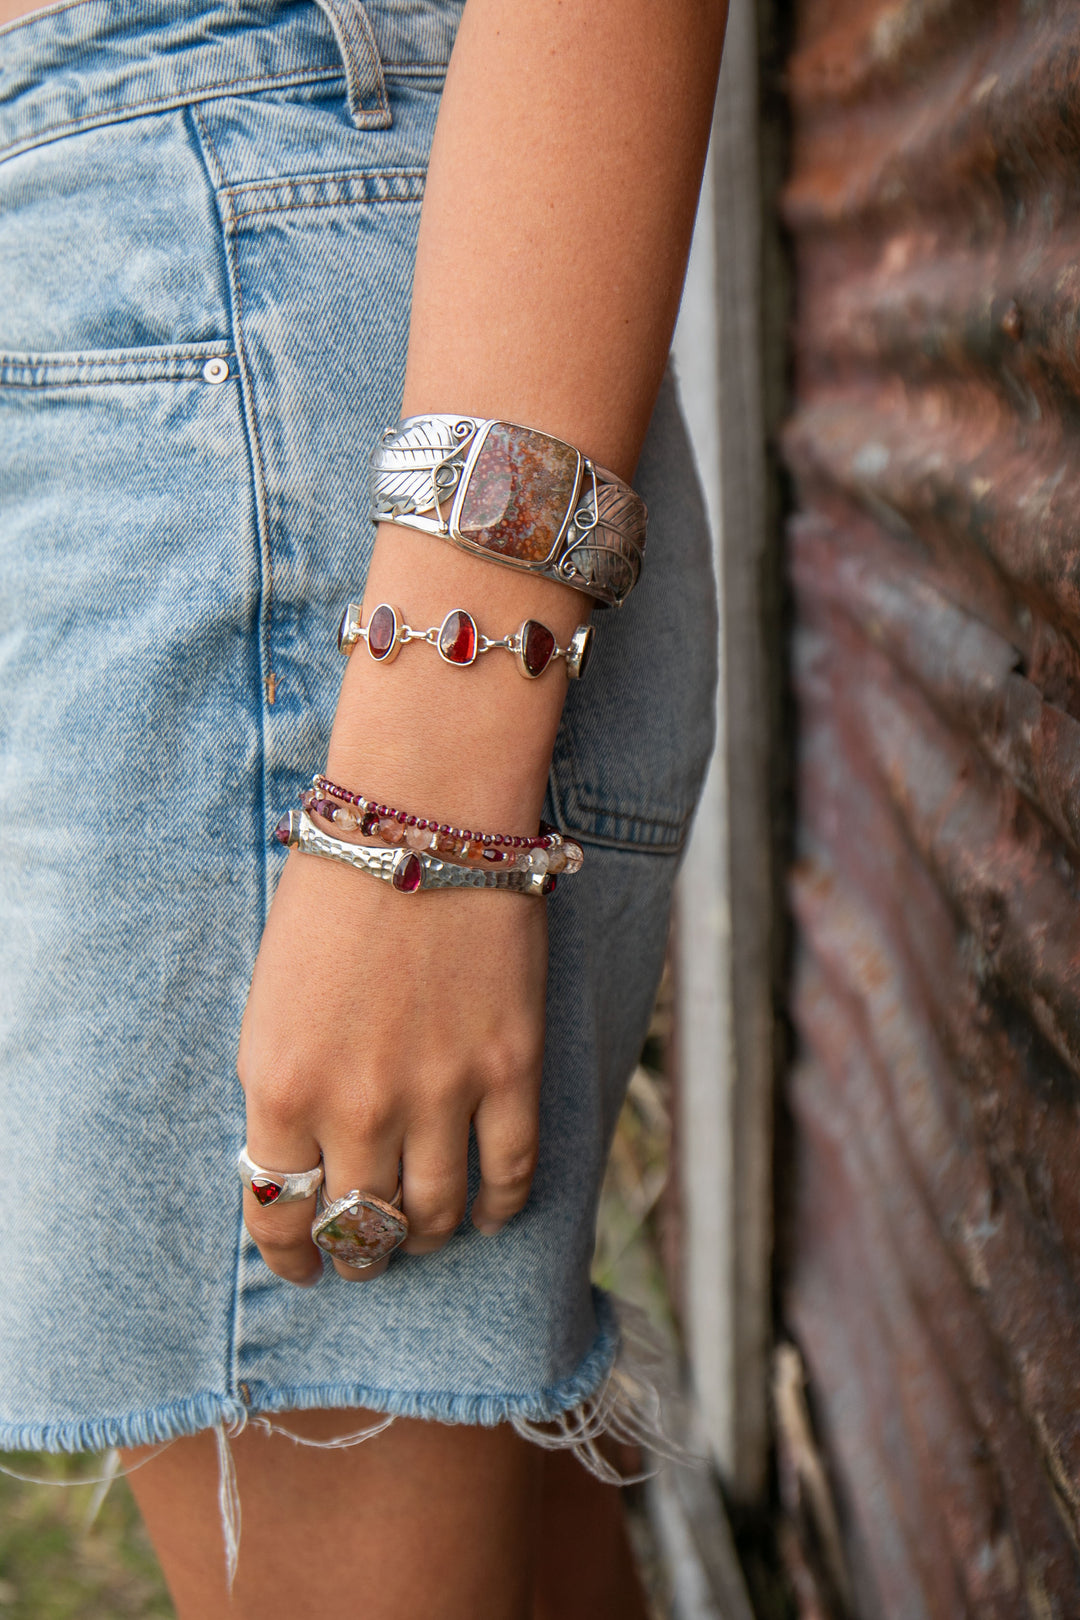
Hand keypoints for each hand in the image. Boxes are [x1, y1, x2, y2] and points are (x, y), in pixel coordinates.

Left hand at [237, 842, 546, 1283]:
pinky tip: (491, 1212)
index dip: (291, 1257)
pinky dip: (500, 1209)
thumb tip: (308, 1157)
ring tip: (427, 1232)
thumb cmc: (334, 892)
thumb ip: (287, 1086)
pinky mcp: (510, 1071)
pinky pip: (511, 1175)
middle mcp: (355, 1107)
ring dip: (427, 1236)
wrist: (421, 820)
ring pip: (435, 1215)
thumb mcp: (273, 1000)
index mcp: (279, 1086)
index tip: (302, 1266)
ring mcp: (439, 1094)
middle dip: (360, 1255)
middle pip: (361, 1228)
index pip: (278, 1213)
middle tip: (369, 1254)